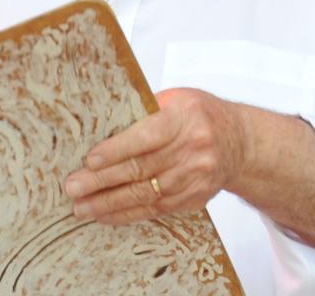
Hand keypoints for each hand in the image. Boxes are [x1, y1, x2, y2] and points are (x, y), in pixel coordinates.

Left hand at [63, 88, 247, 223]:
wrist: (242, 142)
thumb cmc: (200, 115)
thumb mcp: (177, 99)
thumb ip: (144, 110)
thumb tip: (99, 123)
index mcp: (185, 117)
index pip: (147, 137)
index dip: (117, 150)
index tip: (90, 161)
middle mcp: (193, 149)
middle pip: (141, 169)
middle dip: (103, 181)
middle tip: (73, 187)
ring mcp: (196, 177)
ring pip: (146, 194)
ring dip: (110, 203)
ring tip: (81, 208)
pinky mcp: (195, 198)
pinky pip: (157, 209)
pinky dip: (129, 214)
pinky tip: (106, 215)